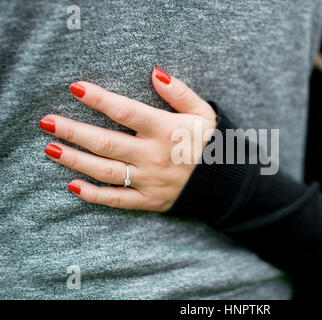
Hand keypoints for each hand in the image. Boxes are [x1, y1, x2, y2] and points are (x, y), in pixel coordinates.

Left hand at [39, 67, 216, 211]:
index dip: (99, 99)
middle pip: (106, 142)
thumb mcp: (204, 113)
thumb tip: (155, 73)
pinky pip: (118, 199)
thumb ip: (180, 93)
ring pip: (106, 170)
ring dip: (76, 160)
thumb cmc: (212, 144)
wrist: (226, 182)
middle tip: (47, 122)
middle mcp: (153, 155)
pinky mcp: (149, 200)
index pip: (126, 111)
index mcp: (166, 130)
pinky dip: (94, 195)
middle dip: (74, 130)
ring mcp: (150, 180)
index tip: (75, 88)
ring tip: (51, 149)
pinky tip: (73, 186)